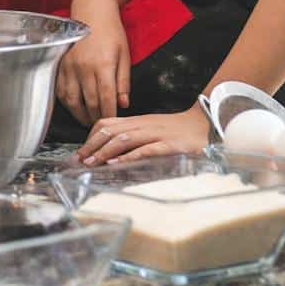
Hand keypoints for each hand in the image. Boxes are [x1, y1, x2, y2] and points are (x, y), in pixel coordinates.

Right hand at [56, 0, 130, 124]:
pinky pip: (61, 90)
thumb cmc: (111, 32)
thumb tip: (123, 104)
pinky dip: (67, 103)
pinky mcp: (60, 65)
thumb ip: (123, 81)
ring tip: (87, 120)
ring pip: (72, 100)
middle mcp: (84, 67)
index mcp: (104, 65)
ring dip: (80, 114)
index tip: (113, 123)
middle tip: (101, 125)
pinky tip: (75, 106)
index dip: (110, 115)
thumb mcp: (124, 55)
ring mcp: (69, 66)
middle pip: (89, 103)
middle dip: (96, 117)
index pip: (107, 99)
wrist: (91, 11)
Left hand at [76, 105, 209, 165]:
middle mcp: (142, 125)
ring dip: (105, 152)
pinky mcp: (170, 145)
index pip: (106, 124)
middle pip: (110, 131)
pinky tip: (117, 164)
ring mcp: (156, 134)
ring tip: (92, 163)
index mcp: (136, 122)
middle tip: (78, 161)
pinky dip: (129, 156)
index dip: (90, 138)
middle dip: (91, 146)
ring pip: (124, 139)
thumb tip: (108, 151)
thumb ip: (131, 137)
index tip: (79, 153)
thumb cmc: (176, 131)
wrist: (205, 124)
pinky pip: (146, 149)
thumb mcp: (150, 130)